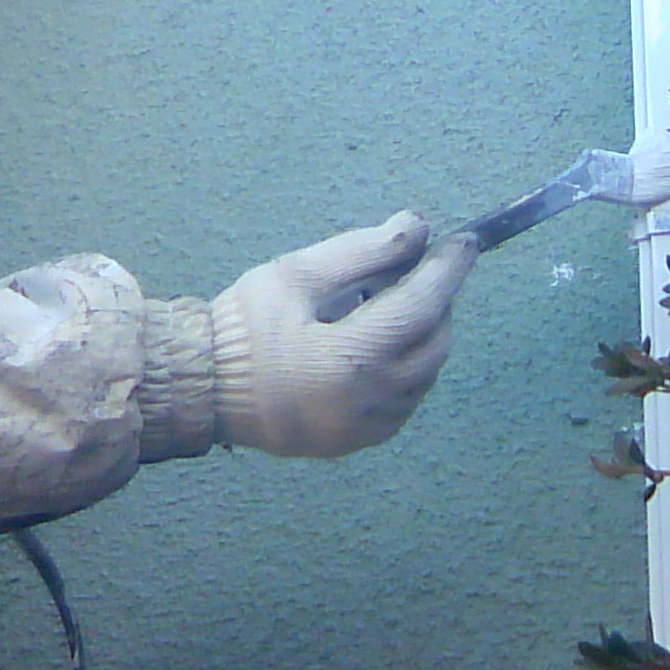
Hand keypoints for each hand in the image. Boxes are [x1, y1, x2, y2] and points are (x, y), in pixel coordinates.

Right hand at [208, 211, 475, 456]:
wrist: (204, 387)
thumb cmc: (244, 325)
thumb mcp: (298, 273)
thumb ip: (363, 251)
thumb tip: (417, 228)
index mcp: (353, 358)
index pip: (422, 307)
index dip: (448, 270)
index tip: (465, 241)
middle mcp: (370, 402)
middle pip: (434, 344)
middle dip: (435, 303)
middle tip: (414, 272)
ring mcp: (366, 429)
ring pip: (424, 376)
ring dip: (421, 336)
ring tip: (384, 306)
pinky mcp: (358, 442)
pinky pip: (404, 401)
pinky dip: (405, 369)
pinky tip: (375, 345)